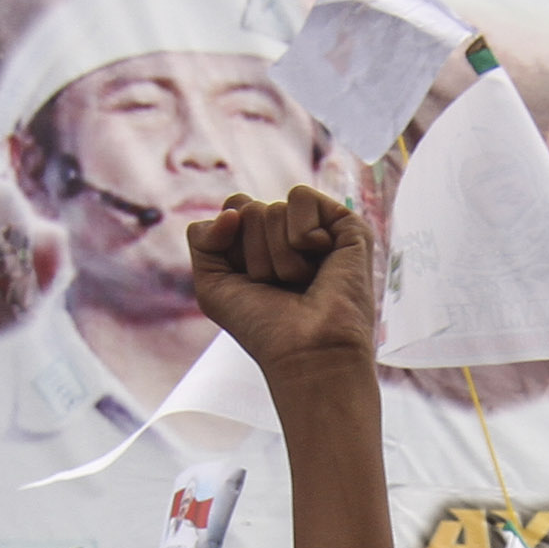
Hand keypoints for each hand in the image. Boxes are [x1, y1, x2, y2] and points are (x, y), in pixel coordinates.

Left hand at [187, 186, 376, 374]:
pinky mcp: (346, 224)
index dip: (231, 247)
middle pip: (247, 209)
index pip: (232, 210)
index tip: (252, 284)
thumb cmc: (265, 328)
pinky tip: (322, 258)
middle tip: (280, 287)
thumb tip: (232, 211)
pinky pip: (300, 196)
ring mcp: (318, 228)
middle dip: (254, 254)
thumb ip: (202, 238)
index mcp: (262, 245)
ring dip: (279, 256)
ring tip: (302, 283)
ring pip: (271, 208)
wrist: (306, 351)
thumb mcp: (212, 285)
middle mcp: (290, 234)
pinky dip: (301, 234)